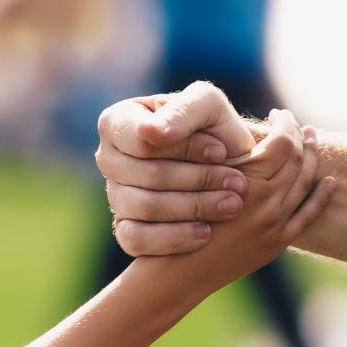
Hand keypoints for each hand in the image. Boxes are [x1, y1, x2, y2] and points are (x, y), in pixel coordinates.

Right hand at [97, 81, 259, 255]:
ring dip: (194, 207)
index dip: (185, 149)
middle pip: (146, 176)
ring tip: (232, 205)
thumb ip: (182, 110)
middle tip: (237, 183)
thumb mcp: (209, 106)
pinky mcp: (125, 230)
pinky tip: (206, 232)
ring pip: (145, 208)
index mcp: (118, 122)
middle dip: (198, 180)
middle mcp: (109, 159)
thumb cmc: (216, 130)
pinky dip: (175, 237)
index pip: (142, 141)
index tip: (221, 152)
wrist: (232, 169)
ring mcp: (115, 196)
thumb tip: (150, 132)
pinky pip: (137, 240)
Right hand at [162, 109, 334, 292]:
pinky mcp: (276, 244)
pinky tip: (329, 181)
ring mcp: (275, 226)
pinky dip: (321, 196)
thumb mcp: (198, 175)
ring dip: (312, 158)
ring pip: (306, 184)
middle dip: (299, 136)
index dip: (284, 123)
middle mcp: (267, 204)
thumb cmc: (177, 216)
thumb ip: (224, 151)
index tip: (279, 114)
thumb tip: (248, 123)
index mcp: (248, 181)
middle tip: (296, 123)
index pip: (283, 142)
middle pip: (298, 160)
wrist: (178, 270)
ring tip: (312, 140)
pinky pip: (308, 216)